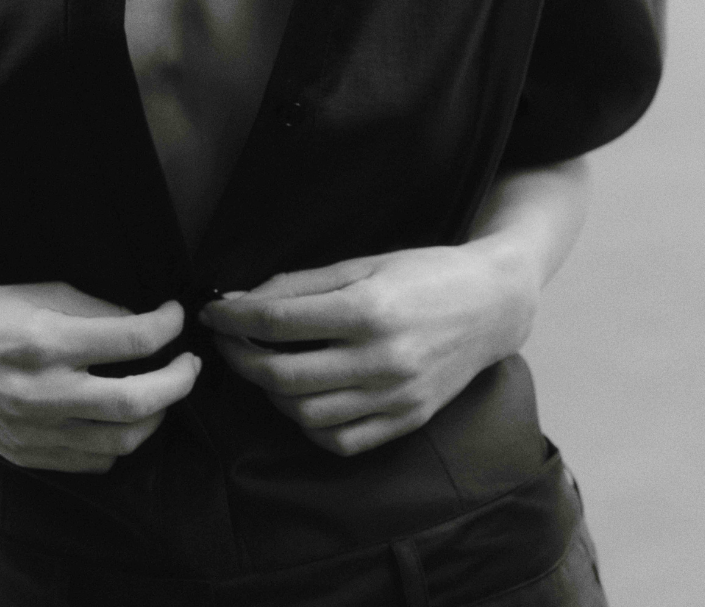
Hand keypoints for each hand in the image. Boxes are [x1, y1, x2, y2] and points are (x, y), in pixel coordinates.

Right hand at [0, 279, 198, 473]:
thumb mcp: (40, 293)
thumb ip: (95, 312)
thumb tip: (141, 327)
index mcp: (47, 342)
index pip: (132, 339)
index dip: (167, 326)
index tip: (175, 316)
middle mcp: (43, 393)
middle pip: (138, 403)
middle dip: (178, 382)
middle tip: (189, 364)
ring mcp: (34, 431)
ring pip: (121, 442)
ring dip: (154, 416)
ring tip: (160, 392)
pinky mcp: (26, 455)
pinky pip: (91, 461)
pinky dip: (118, 442)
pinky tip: (121, 418)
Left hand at [200, 245, 534, 456]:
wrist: (490, 305)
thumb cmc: (424, 274)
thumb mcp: (363, 263)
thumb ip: (303, 284)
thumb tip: (246, 298)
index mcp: (368, 310)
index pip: (278, 322)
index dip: (235, 317)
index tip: (214, 311)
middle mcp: (381, 360)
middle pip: (283, 375)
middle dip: (242, 359)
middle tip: (227, 341)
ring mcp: (395, 397)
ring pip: (306, 415)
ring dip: (270, 393)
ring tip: (262, 366)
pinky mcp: (405, 421)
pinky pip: (341, 440)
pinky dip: (308, 425)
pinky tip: (300, 398)